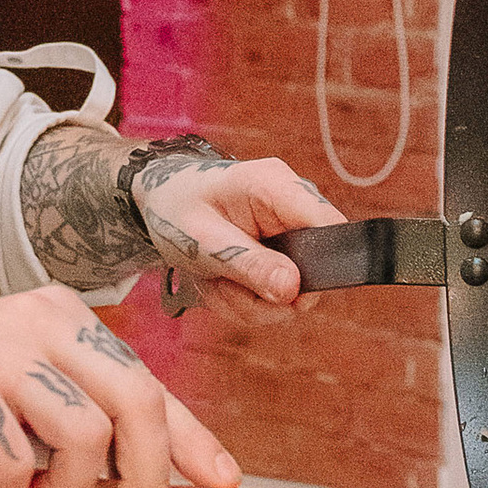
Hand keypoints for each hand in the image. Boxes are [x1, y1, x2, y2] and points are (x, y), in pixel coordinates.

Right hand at [0, 289, 237, 487]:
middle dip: (147, 479)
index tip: (222, 479)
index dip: (190, 438)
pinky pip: (15, 464)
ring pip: (83, 441)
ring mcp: (0, 349)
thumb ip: (82, 424)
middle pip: (135, 405)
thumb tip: (157, 474)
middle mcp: (39, 319)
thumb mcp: (20, 400)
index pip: (147, 380)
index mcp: (60, 314)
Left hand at [132, 154, 342, 329]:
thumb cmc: (175, 208)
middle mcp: (290, 204)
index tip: (280, 292)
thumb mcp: (203, 241)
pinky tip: (221, 283)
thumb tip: (293, 290)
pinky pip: (278, 292)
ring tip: (214, 283)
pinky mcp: (280, 249)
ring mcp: (287, 229)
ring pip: (294, 291)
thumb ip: (250, 264)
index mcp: (275, 185)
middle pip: (314, 270)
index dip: (319, 267)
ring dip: (250, 301)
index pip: (329, 225)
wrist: (158, 202)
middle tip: (223, 289)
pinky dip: (247, 299)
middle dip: (267, 296)